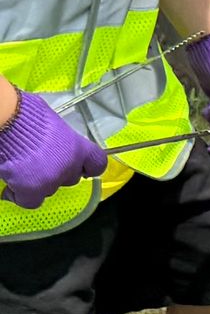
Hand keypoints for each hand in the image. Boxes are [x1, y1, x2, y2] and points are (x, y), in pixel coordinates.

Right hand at [0, 90, 106, 208]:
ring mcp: (51, 179)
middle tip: (37, 163)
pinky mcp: (32, 188)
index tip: (83, 169)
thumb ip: (58, 135)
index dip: (88, 168)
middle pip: (70, 178)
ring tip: (18, 168)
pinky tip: (10, 190)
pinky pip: (29, 201)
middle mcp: (68, 166)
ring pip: (49, 189)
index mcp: (76, 147)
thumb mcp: (49, 119)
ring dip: (37, 182)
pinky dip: (19, 196)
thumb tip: (53, 136)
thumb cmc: (23, 112)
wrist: (3, 117)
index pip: (96, 163)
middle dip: (56, 173)